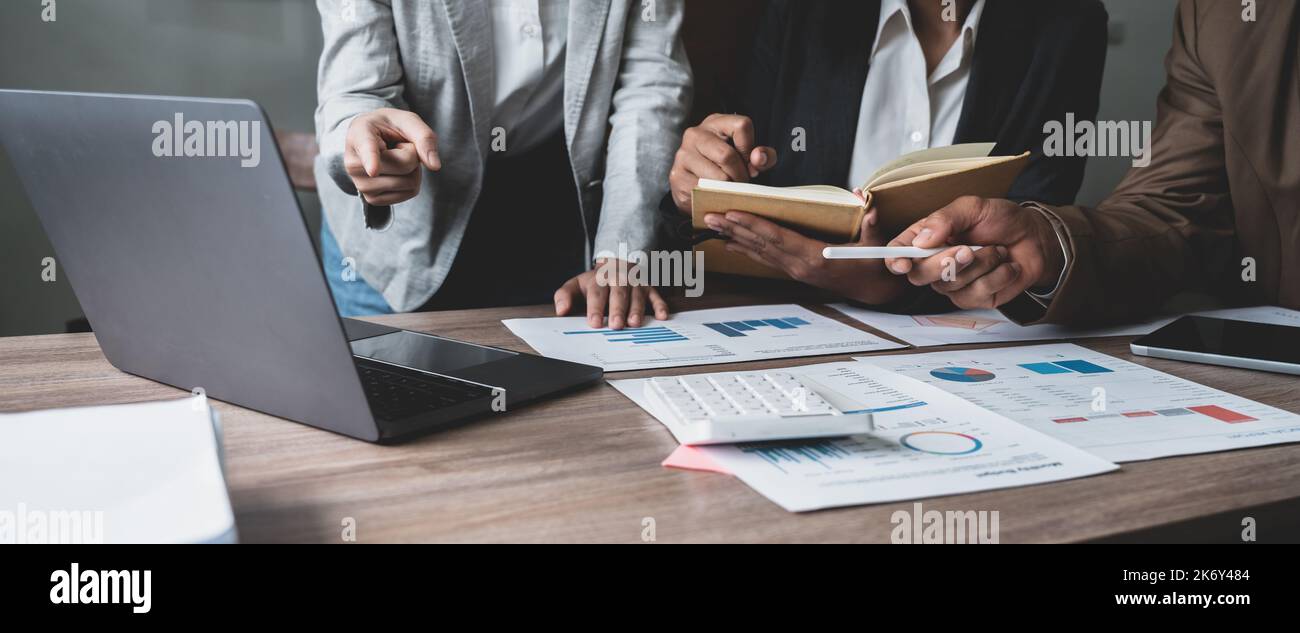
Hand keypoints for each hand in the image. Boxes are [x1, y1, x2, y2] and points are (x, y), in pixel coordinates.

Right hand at [344, 108, 441, 205]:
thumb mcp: (407, 121)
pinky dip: (411, 180)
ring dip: (412, 168)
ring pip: (409, 182)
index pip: (367, 150)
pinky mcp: (373, 199)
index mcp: (359, 135)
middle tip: (396, 146)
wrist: (370, 139)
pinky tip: (395, 170)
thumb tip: (435, 166)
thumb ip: (424, 137)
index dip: (371, 160)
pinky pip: (410, 192)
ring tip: (393, 156)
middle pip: (405, 165)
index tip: (373, 170)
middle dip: (412, 153)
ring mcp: (361, 185)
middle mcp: (354, 164)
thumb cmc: (388, 127)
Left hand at [553, 259, 670, 329]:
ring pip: (637, 296)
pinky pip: (656, 296)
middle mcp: (618, 280)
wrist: (616, 263)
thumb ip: (565, 296)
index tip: (595, 323)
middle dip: (617, 310)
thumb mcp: (576, 284)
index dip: (596, 308)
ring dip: (636, 310)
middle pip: (618, 294)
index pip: (597, 293)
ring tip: (634, 323)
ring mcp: (635, 284)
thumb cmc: (595, 282)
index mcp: (599, 279)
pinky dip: (660, 306)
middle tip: (616, 325)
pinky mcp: (649, 288)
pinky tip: (662, 316)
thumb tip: (560, 311)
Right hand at [669, 114, 778, 212]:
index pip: (742, 126)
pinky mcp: (677, 177)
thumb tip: (758, 158)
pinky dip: (715, 197)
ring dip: (729, 189)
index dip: (750, 148)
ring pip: (717, 177)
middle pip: (727, 155)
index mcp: (715, 122)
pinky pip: (704, 191)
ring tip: (729, 190)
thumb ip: (763, 156)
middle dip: (740, 175)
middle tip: (741, 183)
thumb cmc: (726, 167)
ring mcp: (683, 155)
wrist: (694, 185)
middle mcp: (695, 134)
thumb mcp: (749, 157)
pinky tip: (715, 195)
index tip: (748, 163)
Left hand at [704, 197, 906, 304]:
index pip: (777, 238)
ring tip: (712, 226)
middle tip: (708, 217)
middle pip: (760, 245)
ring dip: (734, 238)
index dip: (753, 225)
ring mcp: (794, 270)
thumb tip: (863, 196)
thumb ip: (871, 222)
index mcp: (815, 258)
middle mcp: (799, 266)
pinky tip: (731, 241)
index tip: (732, 213)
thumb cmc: (873, 264)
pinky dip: (746, 248)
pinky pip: (765, 258)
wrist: (872, 289)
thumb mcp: (877, 243)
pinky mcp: (794, 270)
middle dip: (733, 229)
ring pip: (759, 252)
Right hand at [884, 196, 1064, 308]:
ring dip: (981, 264)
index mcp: (926, 238)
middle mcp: (934, 263)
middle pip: (919, 275)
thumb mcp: (974, 207)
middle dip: (945, 262)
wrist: (1034, 238)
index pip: (898, 252)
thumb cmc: (1001, 220)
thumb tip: (920, 239)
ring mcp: (953, 283)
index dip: (895, 260)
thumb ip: (945, 218)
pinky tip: (1005, 266)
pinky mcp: (974, 298)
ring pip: (952, 284)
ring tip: (997, 250)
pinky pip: (977, 294)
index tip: (904, 263)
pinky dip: (997, 276)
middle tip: (969, 249)